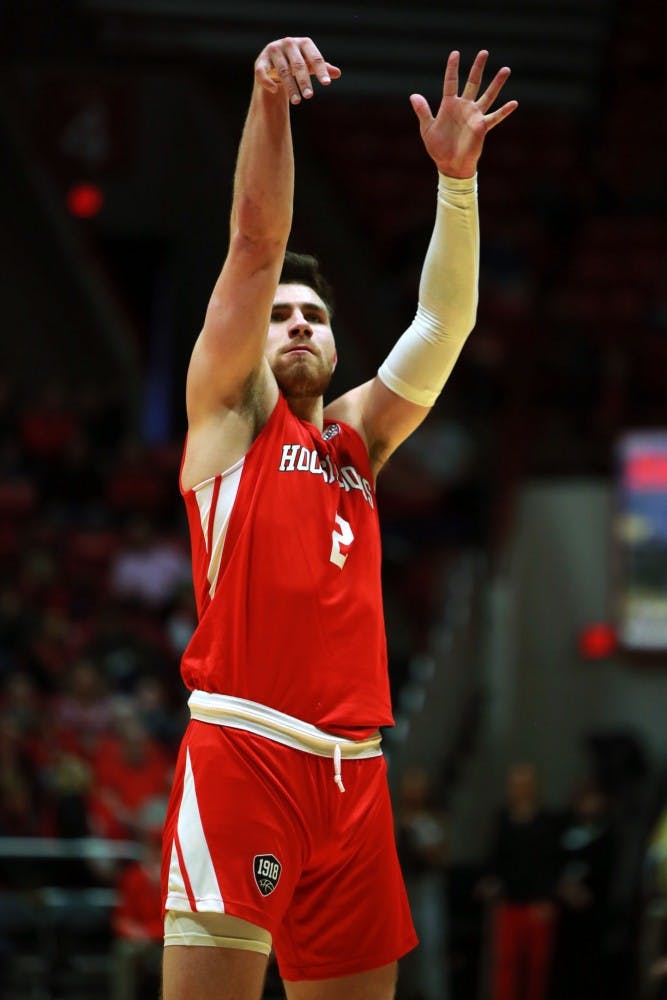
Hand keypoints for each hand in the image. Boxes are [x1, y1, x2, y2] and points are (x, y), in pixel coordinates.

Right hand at [255, 37, 340, 105]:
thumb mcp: (310, 65)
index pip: (314, 57)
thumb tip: (338, 73)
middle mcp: (288, 44)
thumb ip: (323, 68)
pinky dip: (268, 81)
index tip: (327, 84)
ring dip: (290, 87)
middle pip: (298, 65)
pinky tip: (275, 91)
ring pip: (283, 71)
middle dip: (304, 81)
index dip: (321, 70)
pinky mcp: (260, 61)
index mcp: (303, 43)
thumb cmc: (297, 64)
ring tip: (297, 101)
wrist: (274, 63)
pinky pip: (263, 72)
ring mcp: (273, 51)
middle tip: (310, 96)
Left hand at [410, 50, 516, 177]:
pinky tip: (514, 103)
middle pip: (472, 82)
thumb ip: (423, 111)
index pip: (451, 82)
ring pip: (488, 95)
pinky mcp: (482, 127)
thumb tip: (413, 95)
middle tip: (484, 52)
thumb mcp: (427, 129)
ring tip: (506, 69)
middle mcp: (464, 107)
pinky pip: (495, 117)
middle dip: (478, 68)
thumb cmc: (438, 148)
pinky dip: (504, 111)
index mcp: (449, 105)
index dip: (452, 68)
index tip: (455, 54)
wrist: (449, 165)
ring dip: (496, 83)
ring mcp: (474, 115)